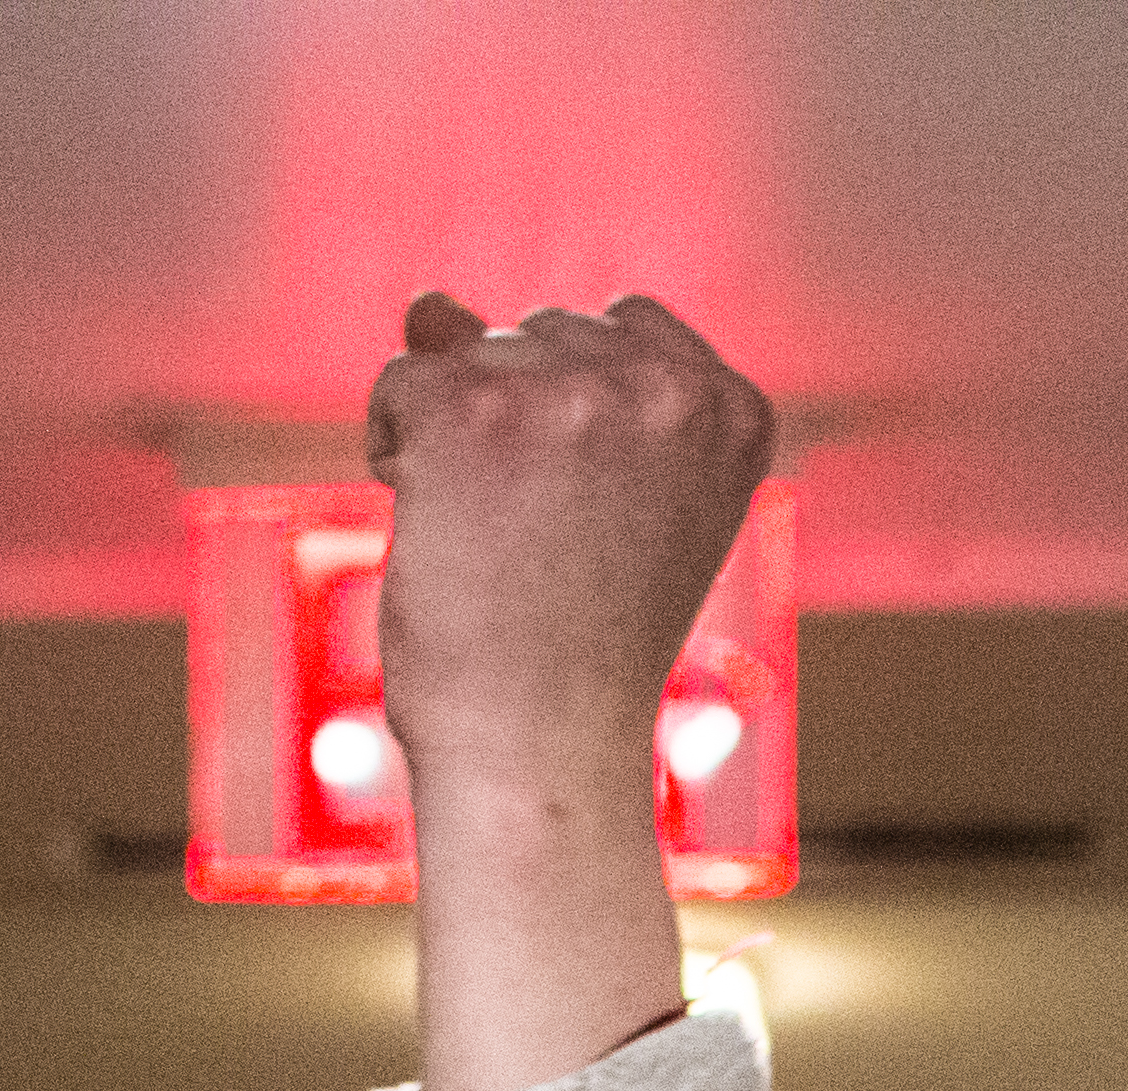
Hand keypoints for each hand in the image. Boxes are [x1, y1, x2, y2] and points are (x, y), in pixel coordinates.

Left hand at [365, 294, 773, 803]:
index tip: (585, 512)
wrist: (541, 748)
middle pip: (542, 332)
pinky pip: (399, 381)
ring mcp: (571, 394)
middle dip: (511, 419)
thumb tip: (431, 306)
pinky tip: (435, 527)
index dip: (576, 415)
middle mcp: (666, 388)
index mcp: (733, 409)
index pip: (624, 329)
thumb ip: (565, 390)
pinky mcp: (475, 412)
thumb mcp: (620, 502)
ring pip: (466, 352)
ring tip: (490, 541)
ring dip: (452, 437)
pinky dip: (394, 450)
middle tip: (536, 542)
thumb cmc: (579, 649)